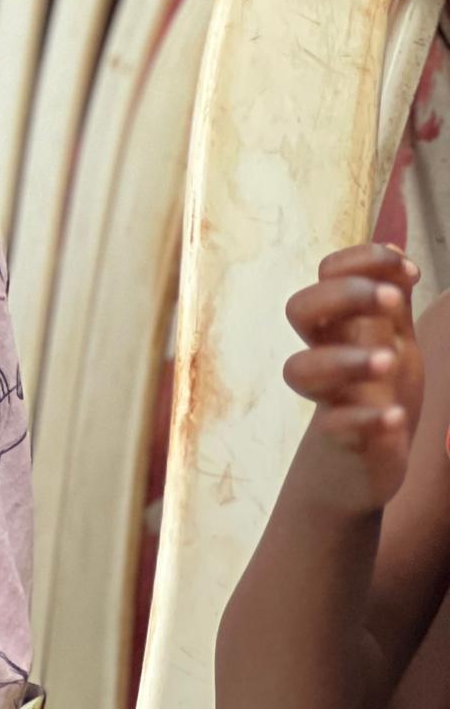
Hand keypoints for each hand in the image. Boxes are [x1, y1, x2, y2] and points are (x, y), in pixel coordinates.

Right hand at [284, 245, 424, 513]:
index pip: (328, 274)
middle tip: (391, 299)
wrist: (366, 460)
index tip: (407, 269)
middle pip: (300, 309)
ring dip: (345, 358)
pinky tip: (396, 417)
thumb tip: (394, 249)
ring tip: (389, 360)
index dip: (360, 261)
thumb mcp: (393, 339)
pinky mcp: (341, 438)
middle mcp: (325, 352)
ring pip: (303, 370)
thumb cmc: (377, 389)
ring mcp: (329, 395)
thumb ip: (392, 301)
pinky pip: (337, 426)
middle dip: (344, 295)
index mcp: (340, 323)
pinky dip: (365, 421)